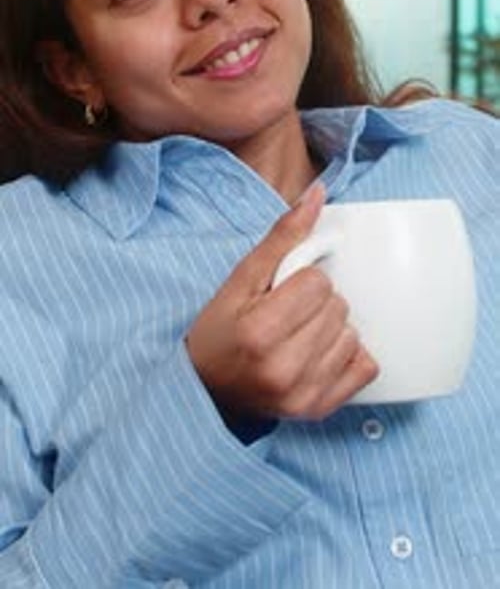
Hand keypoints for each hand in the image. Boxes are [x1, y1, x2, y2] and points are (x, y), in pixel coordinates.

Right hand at [186, 184, 378, 421]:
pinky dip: (349, 357)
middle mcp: (283, 368)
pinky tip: (321, 354)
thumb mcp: (242, 278)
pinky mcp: (318, 411)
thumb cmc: (220, 329)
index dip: (303, 281)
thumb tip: (317, 195)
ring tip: (302, 334)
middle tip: (290, 313)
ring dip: (333, 329)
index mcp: (259, 331)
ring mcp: (302, 395)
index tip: (283, 292)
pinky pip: (365, 369)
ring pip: (352, 337)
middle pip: (338, 309)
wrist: (204, 387)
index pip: (318, 284)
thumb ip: (283, 237)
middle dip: (318, 303)